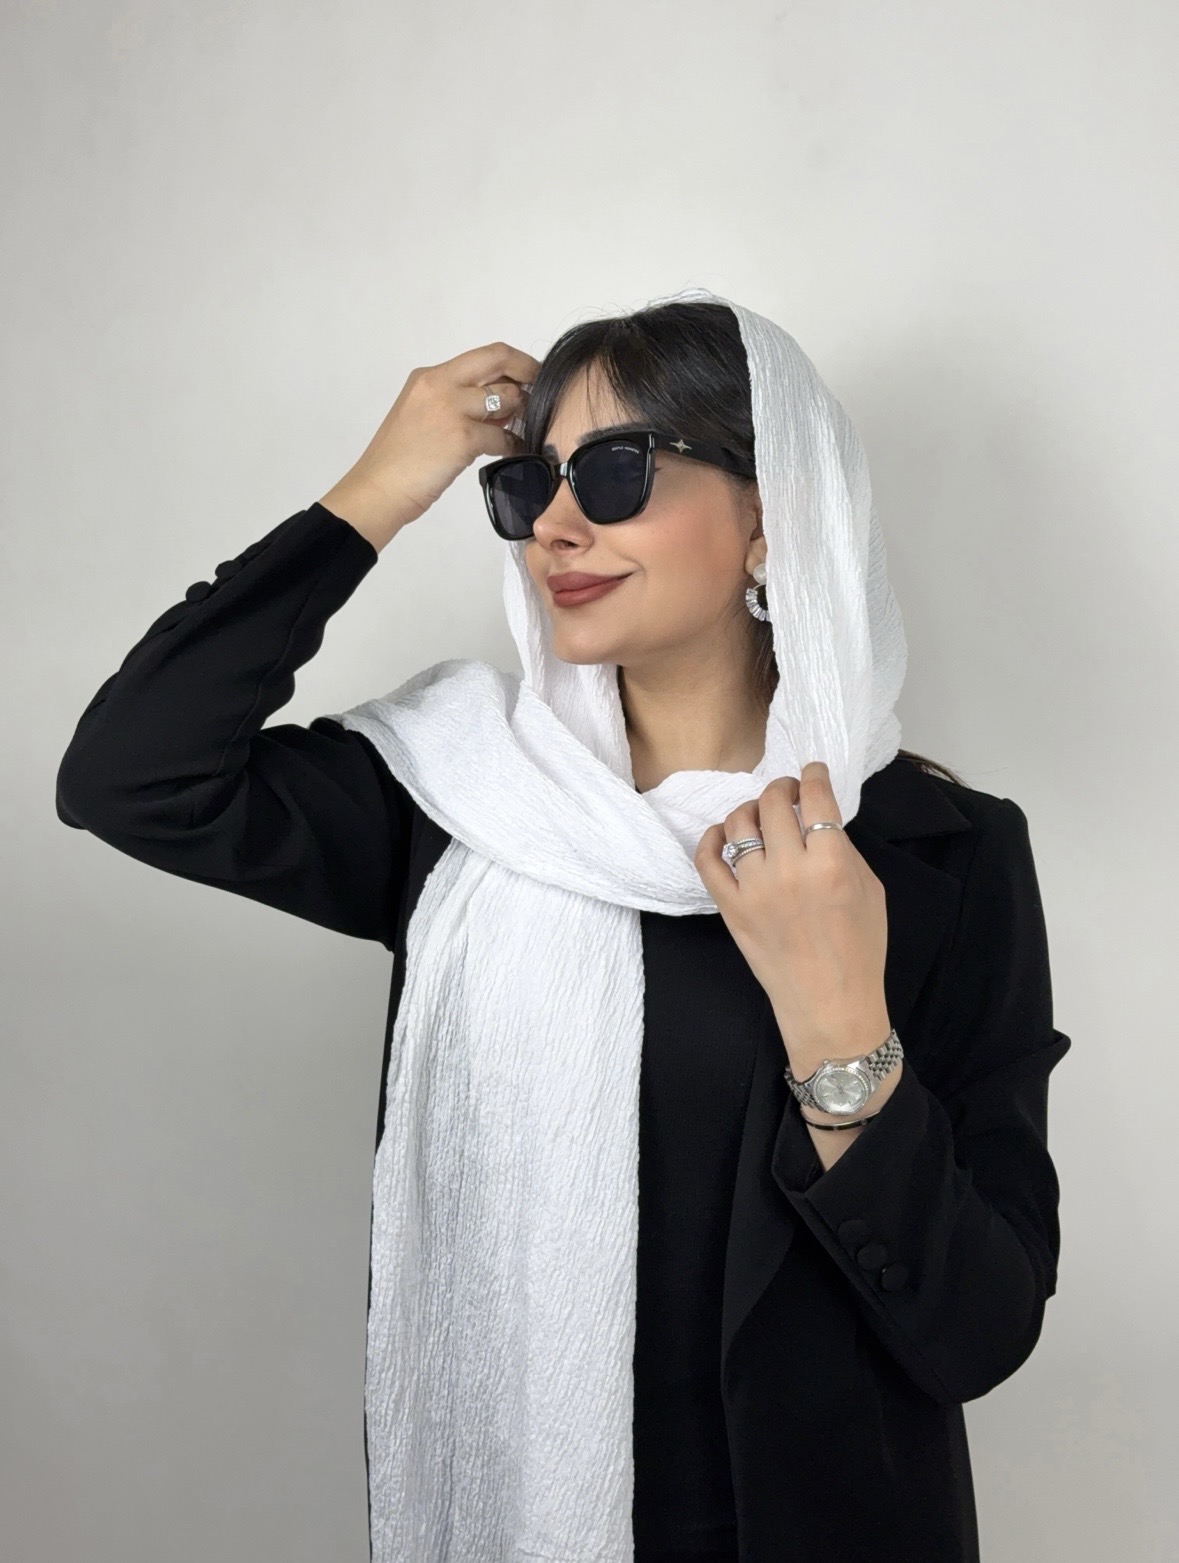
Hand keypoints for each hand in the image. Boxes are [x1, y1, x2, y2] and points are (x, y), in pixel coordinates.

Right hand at [319, 340, 541, 549]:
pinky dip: (513, 444)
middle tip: (542, 391)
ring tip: (524, 427)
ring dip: (522, 412)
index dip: (513, 362)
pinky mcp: (462, 436)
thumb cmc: (397, 462)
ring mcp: (451, 407)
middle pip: (498, 359)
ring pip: (506, 398)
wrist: (377, 489)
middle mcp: (440, 383)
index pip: (483, 356)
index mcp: (428, 377)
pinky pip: (502, 435)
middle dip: (528, 370)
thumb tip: (500, 406)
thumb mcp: (422, 418)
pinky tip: (514, 451)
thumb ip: (456, 405)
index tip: (528, 376)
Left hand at [693, 761, 890, 1071]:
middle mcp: (790, 870)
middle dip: (781, 788)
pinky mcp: (730, 908)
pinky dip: (711, 840)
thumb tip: (818, 818)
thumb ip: (843, 849)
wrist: (830, 1004)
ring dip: (749, 809)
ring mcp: (755, 889)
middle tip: (786, 793)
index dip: (812, 774)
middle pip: (772, 803)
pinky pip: (707, 860)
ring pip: (738, 824)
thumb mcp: (871, 890)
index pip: (815, 797)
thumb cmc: (859, 950)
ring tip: (759, 815)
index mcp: (832, 863)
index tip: (811, 771)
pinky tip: (722, 835)